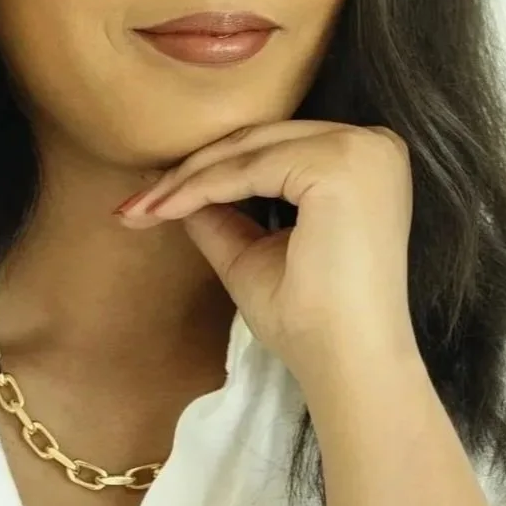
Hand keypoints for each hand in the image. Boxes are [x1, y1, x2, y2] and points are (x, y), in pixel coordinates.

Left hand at [114, 120, 416, 382]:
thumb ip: (221, 215)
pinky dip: (202, 188)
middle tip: (133, 205)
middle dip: (188, 172)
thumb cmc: (312, 322)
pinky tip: (166, 210)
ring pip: (248, 149)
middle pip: (258, 141)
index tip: (149, 203)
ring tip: (141, 210)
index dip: (207, 172)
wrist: (347, 364)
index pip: (271, 150)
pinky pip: (250, 168)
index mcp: (362, 162)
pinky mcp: (340, 165)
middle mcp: (372, 144)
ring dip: (187, 180)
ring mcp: (361, 150)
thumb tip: (172, 189)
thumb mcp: (254, 254)